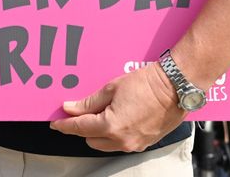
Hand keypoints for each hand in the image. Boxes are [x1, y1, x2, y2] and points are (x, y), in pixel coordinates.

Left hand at [51, 63, 183, 152]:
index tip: (55, 123)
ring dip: (98, 132)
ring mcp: (134, 145)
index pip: (80, 128)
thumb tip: (71, 108)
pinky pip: (120, 143)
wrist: (174, 88)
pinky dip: (113, 134)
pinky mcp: (144, 144)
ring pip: (105, 144)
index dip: (65, 125)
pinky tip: (116, 117)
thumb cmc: (145, 84)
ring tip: (100, 113)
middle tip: (79, 112)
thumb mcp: (111, 88)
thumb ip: (89, 102)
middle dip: (82, 127)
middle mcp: (121, 141)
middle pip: (91, 139)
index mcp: (110, 126)